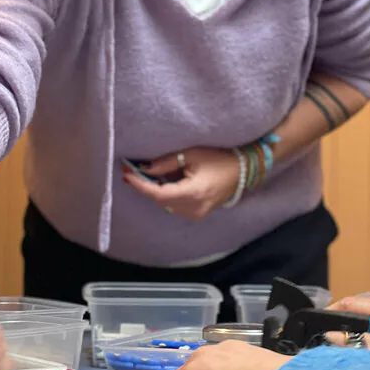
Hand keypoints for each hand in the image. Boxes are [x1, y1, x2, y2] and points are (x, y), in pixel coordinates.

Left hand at [123, 147, 240, 220]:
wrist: (242, 171)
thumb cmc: (219, 158)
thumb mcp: (192, 154)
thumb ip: (166, 163)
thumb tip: (144, 169)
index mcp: (193, 193)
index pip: (158, 193)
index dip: (140, 185)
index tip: (127, 174)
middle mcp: (194, 209)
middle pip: (160, 200)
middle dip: (146, 186)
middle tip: (133, 171)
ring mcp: (196, 214)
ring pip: (166, 204)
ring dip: (156, 191)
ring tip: (149, 175)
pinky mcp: (197, 215)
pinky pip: (175, 206)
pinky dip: (167, 195)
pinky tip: (165, 183)